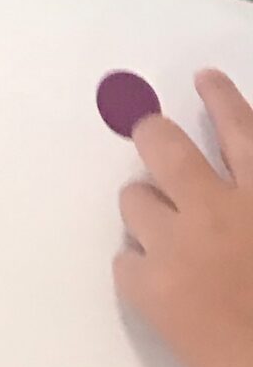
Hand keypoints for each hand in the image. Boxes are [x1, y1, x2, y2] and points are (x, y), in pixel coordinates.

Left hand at [116, 72, 252, 366]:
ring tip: (165, 233)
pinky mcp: (147, 287)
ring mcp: (176, 246)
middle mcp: (216, 210)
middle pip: (164, 144)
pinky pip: (125, 260)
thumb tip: (240, 180)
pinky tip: (157, 281)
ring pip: (134, 198)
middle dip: (154, 136)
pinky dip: (139, 268)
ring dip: (147, 210)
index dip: (221, 100)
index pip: (241, 129)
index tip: (205, 80)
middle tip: (152, 137)